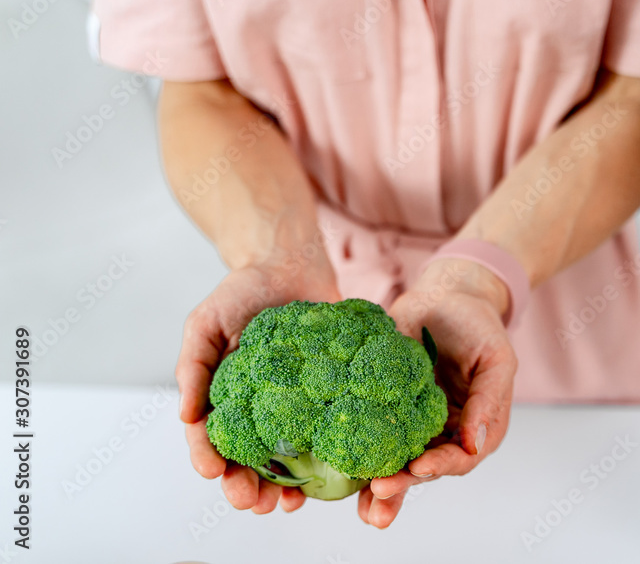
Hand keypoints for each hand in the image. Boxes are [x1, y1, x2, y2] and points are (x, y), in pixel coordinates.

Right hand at [176, 256, 340, 513]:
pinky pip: (323, 436)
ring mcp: (293, 407)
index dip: (209, 460)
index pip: (210, 439)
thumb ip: (193, 366)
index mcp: (223, 397)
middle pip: (248, 461)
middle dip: (246, 488)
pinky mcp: (324, 398)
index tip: (214, 473)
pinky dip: (323, 464)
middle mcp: (257, 409)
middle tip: (253, 502)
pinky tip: (326, 480)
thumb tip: (185, 416)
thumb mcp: (205, 323)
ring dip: (282, 489)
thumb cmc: (243, 291)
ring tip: (285, 505)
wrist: (291, 263)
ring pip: (285, 461)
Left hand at [358, 258, 517, 527]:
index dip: (440, 466)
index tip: (419, 467)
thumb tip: (474, 444)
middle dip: (404, 485)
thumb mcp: (496, 360)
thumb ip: (488, 401)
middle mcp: (443, 433)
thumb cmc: (477, 326)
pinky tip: (344, 477)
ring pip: (397, 462)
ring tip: (366, 508)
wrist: (445, 297)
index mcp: (475, 427)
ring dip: (382, 487)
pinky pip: (371, 437)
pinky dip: (359, 459)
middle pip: (425, 469)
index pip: (459, 458)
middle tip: (381, 491)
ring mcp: (413, 425)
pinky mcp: (384, 410)